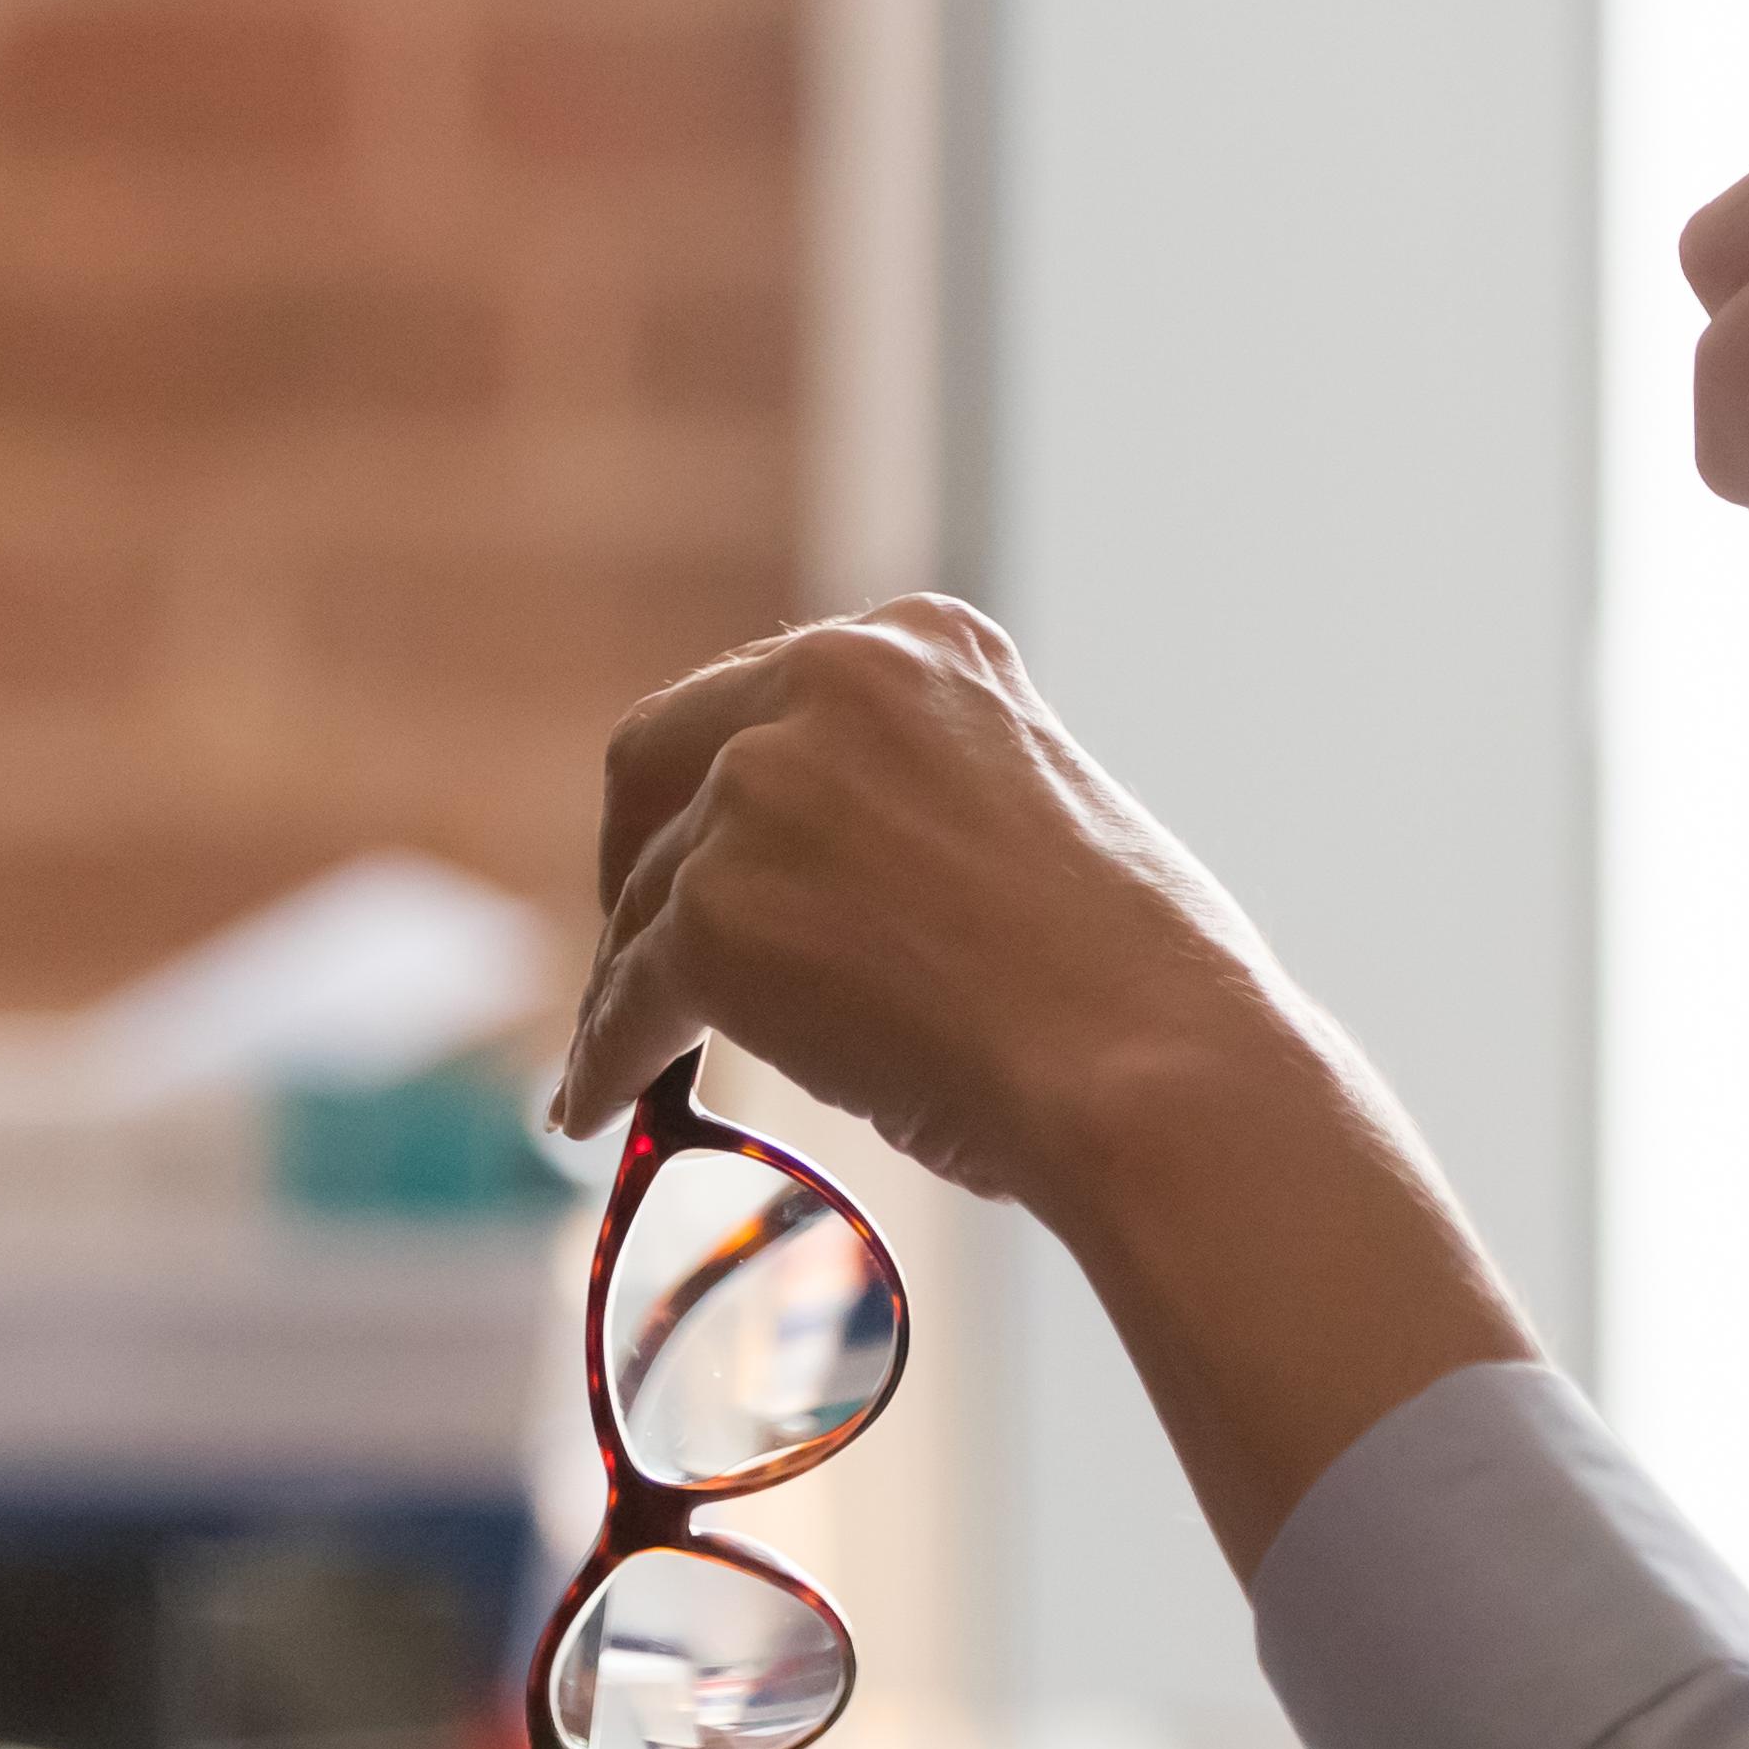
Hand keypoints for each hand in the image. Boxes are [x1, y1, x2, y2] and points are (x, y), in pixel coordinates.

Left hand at [552, 598, 1540, 1568]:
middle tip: (641, 945)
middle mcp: (830, 679)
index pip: (764, 697)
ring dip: (636, 980)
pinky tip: (595, 1109)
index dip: (717, 789)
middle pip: (657, 761)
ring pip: (646, 898)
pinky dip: (608, 1060)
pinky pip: (628, 1004)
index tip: (705, 854)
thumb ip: (920, 804)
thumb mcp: (1035, 811)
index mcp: (925, 640)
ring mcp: (761, 792)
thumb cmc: (1139, 985)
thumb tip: (824, 889)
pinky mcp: (711, 912)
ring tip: (630, 1059)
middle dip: (638, 855)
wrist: (1153, 1068)